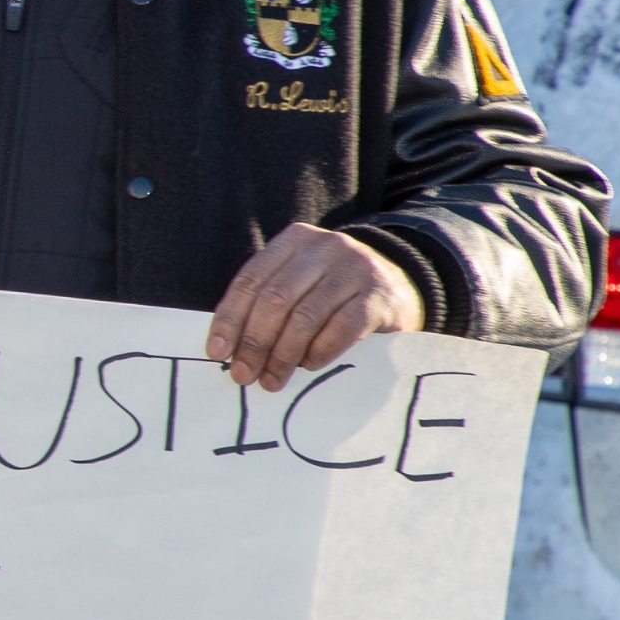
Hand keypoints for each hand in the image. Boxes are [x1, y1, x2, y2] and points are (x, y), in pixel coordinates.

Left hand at [205, 223, 423, 391]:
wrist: (402, 285)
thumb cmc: (335, 292)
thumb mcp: (301, 282)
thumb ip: (269, 301)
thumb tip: (229, 347)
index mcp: (295, 240)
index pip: (251, 280)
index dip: (230, 318)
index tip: (217, 352)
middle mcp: (324, 248)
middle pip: (275, 299)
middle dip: (254, 341)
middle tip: (243, 374)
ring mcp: (354, 269)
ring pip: (305, 316)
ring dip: (283, 354)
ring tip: (272, 379)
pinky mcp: (378, 296)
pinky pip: (341, 328)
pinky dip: (319, 351)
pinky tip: (309, 366)